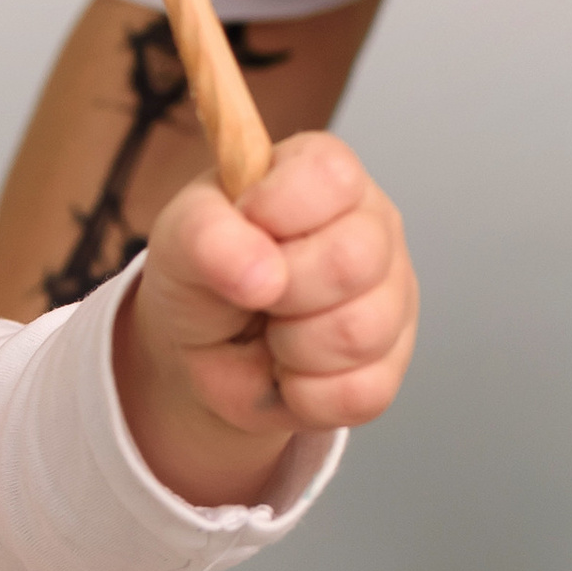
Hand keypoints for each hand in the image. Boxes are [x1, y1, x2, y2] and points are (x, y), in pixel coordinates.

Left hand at [120, 129, 416, 502]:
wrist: (203, 352)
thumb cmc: (204, 275)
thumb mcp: (180, 238)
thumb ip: (207, 234)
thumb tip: (262, 273)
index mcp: (325, 176)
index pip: (331, 177)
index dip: (276, 210)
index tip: (242, 225)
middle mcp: (373, 229)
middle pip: (352, 262)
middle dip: (281, 292)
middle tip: (256, 293)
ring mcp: (391, 299)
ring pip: (358, 333)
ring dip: (290, 347)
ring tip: (271, 333)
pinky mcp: (390, 367)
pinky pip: (358, 392)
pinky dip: (304, 394)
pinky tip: (290, 371)